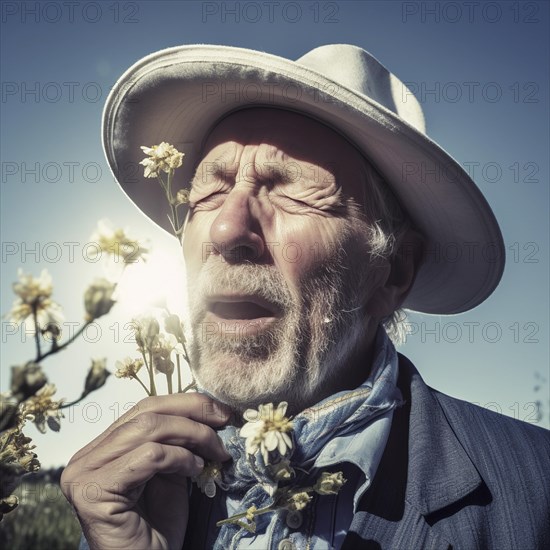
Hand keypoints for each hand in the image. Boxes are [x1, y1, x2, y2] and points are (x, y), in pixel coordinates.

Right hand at [61, 393, 230, 548]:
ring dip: (192, 435)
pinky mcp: (93, 492)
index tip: (221, 411)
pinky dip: (179, 457)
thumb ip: (176, 440)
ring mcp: (84, 474)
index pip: (145, 407)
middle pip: (146, 413)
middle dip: (193, 413)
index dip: (186, 403)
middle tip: (224, 424)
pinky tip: (195, 470)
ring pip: (148, 429)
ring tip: (213, 452)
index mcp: (100, 448)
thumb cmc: (158, 528)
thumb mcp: (170, 472)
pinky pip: (149, 456)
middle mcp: (85, 457)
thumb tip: (208, 408)